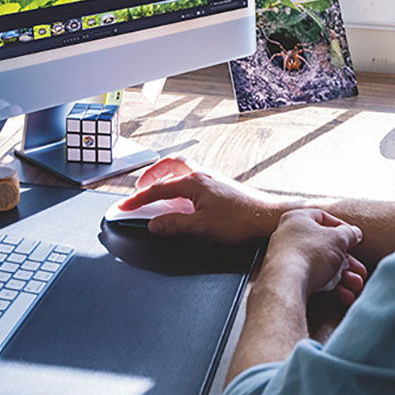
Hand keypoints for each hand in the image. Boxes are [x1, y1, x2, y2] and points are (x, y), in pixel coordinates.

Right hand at [116, 157, 287, 242]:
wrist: (269, 218)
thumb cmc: (242, 220)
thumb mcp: (202, 226)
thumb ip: (175, 225)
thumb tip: (154, 225)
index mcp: (194, 182)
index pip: (158, 189)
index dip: (138, 200)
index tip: (124, 207)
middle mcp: (202, 175)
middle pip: (168, 167)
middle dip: (150, 176)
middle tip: (138, 190)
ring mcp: (211, 179)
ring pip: (181, 170)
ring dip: (165, 177)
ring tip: (156, 190)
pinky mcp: (219, 187)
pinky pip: (192, 178)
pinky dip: (179, 184)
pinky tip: (181, 199)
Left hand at [266, 208, 367, 306]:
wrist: (286, 283)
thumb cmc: (310, 253)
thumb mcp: (338, 238)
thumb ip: (349, 234)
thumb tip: (354, 233)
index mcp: (297, 219)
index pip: (323, 217)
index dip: (342, 228)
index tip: (354, 239)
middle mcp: (289, 237)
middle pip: (325, 247)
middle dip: (347, 262)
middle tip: (360, 271)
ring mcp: (287, 259)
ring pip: (321, 266)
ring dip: (343, 277)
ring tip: (356, 285)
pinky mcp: (288, 279)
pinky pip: (313, 281)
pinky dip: (331, 288)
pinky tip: (345, 295)